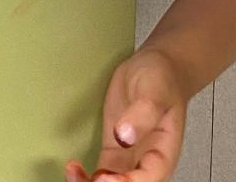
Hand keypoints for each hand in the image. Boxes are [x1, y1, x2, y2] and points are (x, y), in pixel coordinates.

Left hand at [64, 47, 188, 181]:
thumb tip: (124, 136)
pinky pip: (101, 173)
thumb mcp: (156, 91)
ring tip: (73, 171)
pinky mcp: (113, 150)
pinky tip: (73, 168)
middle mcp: (145, 163)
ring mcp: (128, 159)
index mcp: (162, 155)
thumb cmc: (162, 79)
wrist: (155, 66)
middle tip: (81, 175)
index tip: (103, 176)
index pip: (146, 180)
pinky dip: (86, 176)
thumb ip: (143, 113)